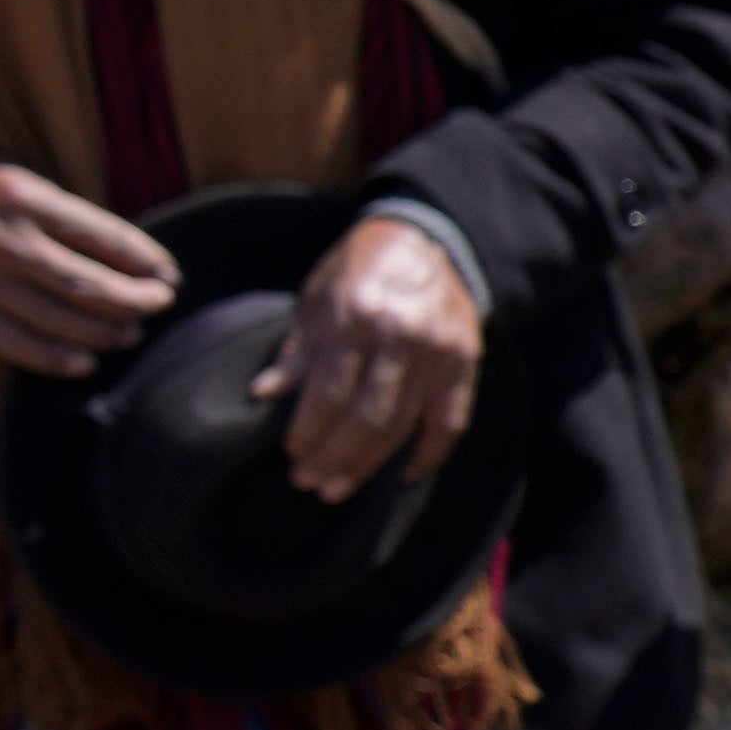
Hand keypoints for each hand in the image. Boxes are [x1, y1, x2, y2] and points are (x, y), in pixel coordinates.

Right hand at [0, 151, 179, 378]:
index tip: (169, 275)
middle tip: (159, 303)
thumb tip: (139, 263)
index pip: (101, 237)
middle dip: (133, 300)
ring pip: (54, 319)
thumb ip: (72, 217)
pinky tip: (86, 362)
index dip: (144, 261)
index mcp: (23, 198)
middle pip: (83, 284)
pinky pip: (13, 343)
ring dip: (103, 332)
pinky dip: (52, 359)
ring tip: (131, 332)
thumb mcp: (27, 180)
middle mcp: (0, 240)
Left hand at [270, 214, 481, 500]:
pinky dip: (426, 455)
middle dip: (332, 458)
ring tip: (337, 488)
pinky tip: (400, 475)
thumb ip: (298, 348)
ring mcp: (437, 354)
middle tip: (308, 482)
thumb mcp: (318, 297)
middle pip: (365, 418)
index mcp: (357, 317)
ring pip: (402, 427)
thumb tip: (266, 394)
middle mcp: (400, 338)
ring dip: (367, 465)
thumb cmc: (361, 268)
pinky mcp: (464, 364)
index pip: (328, 392)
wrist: (430, 240)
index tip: (291, 452)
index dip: (308, 430)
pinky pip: (449, 423)